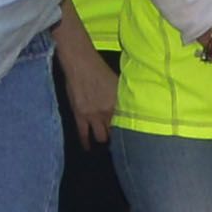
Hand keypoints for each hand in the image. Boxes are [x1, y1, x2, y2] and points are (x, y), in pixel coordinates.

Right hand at [54, 26, 119, 143]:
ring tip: (104, 144)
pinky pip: (83, 133)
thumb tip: (129, 108)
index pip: (126, 124)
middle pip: (114, 133)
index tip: (131, 139)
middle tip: (118, 144)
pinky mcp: (80, 115)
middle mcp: (108, 111)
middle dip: (117, 139)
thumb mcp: (117, 83)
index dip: (129, 133)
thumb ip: (122, 98)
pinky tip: (87, 148)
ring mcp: (93, 114)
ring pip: (100, 136)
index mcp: (119, 103)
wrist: (81, 63)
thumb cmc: (100, 69)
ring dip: (103, 140)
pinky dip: (85, 142)